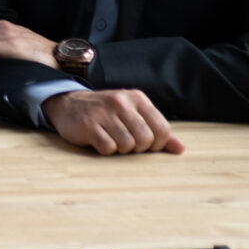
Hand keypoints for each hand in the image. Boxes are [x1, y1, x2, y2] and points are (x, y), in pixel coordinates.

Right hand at [45, 88, 184, 155]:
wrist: (67, 104)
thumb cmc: (106, 113)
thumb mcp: (133, 115)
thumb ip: (157, 130)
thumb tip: (181, 149)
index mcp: (137, 98)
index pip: (162, 129)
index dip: (157, 144)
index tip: (145, 144)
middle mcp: (121, 102)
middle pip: (146, 140)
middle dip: (138, 148)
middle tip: (126, 143)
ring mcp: (104, 113)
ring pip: (127, 145)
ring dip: (121, 149)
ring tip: (112, 140)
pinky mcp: (88, 125)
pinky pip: (108, 148)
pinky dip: (106, 150)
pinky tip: (99, 140)